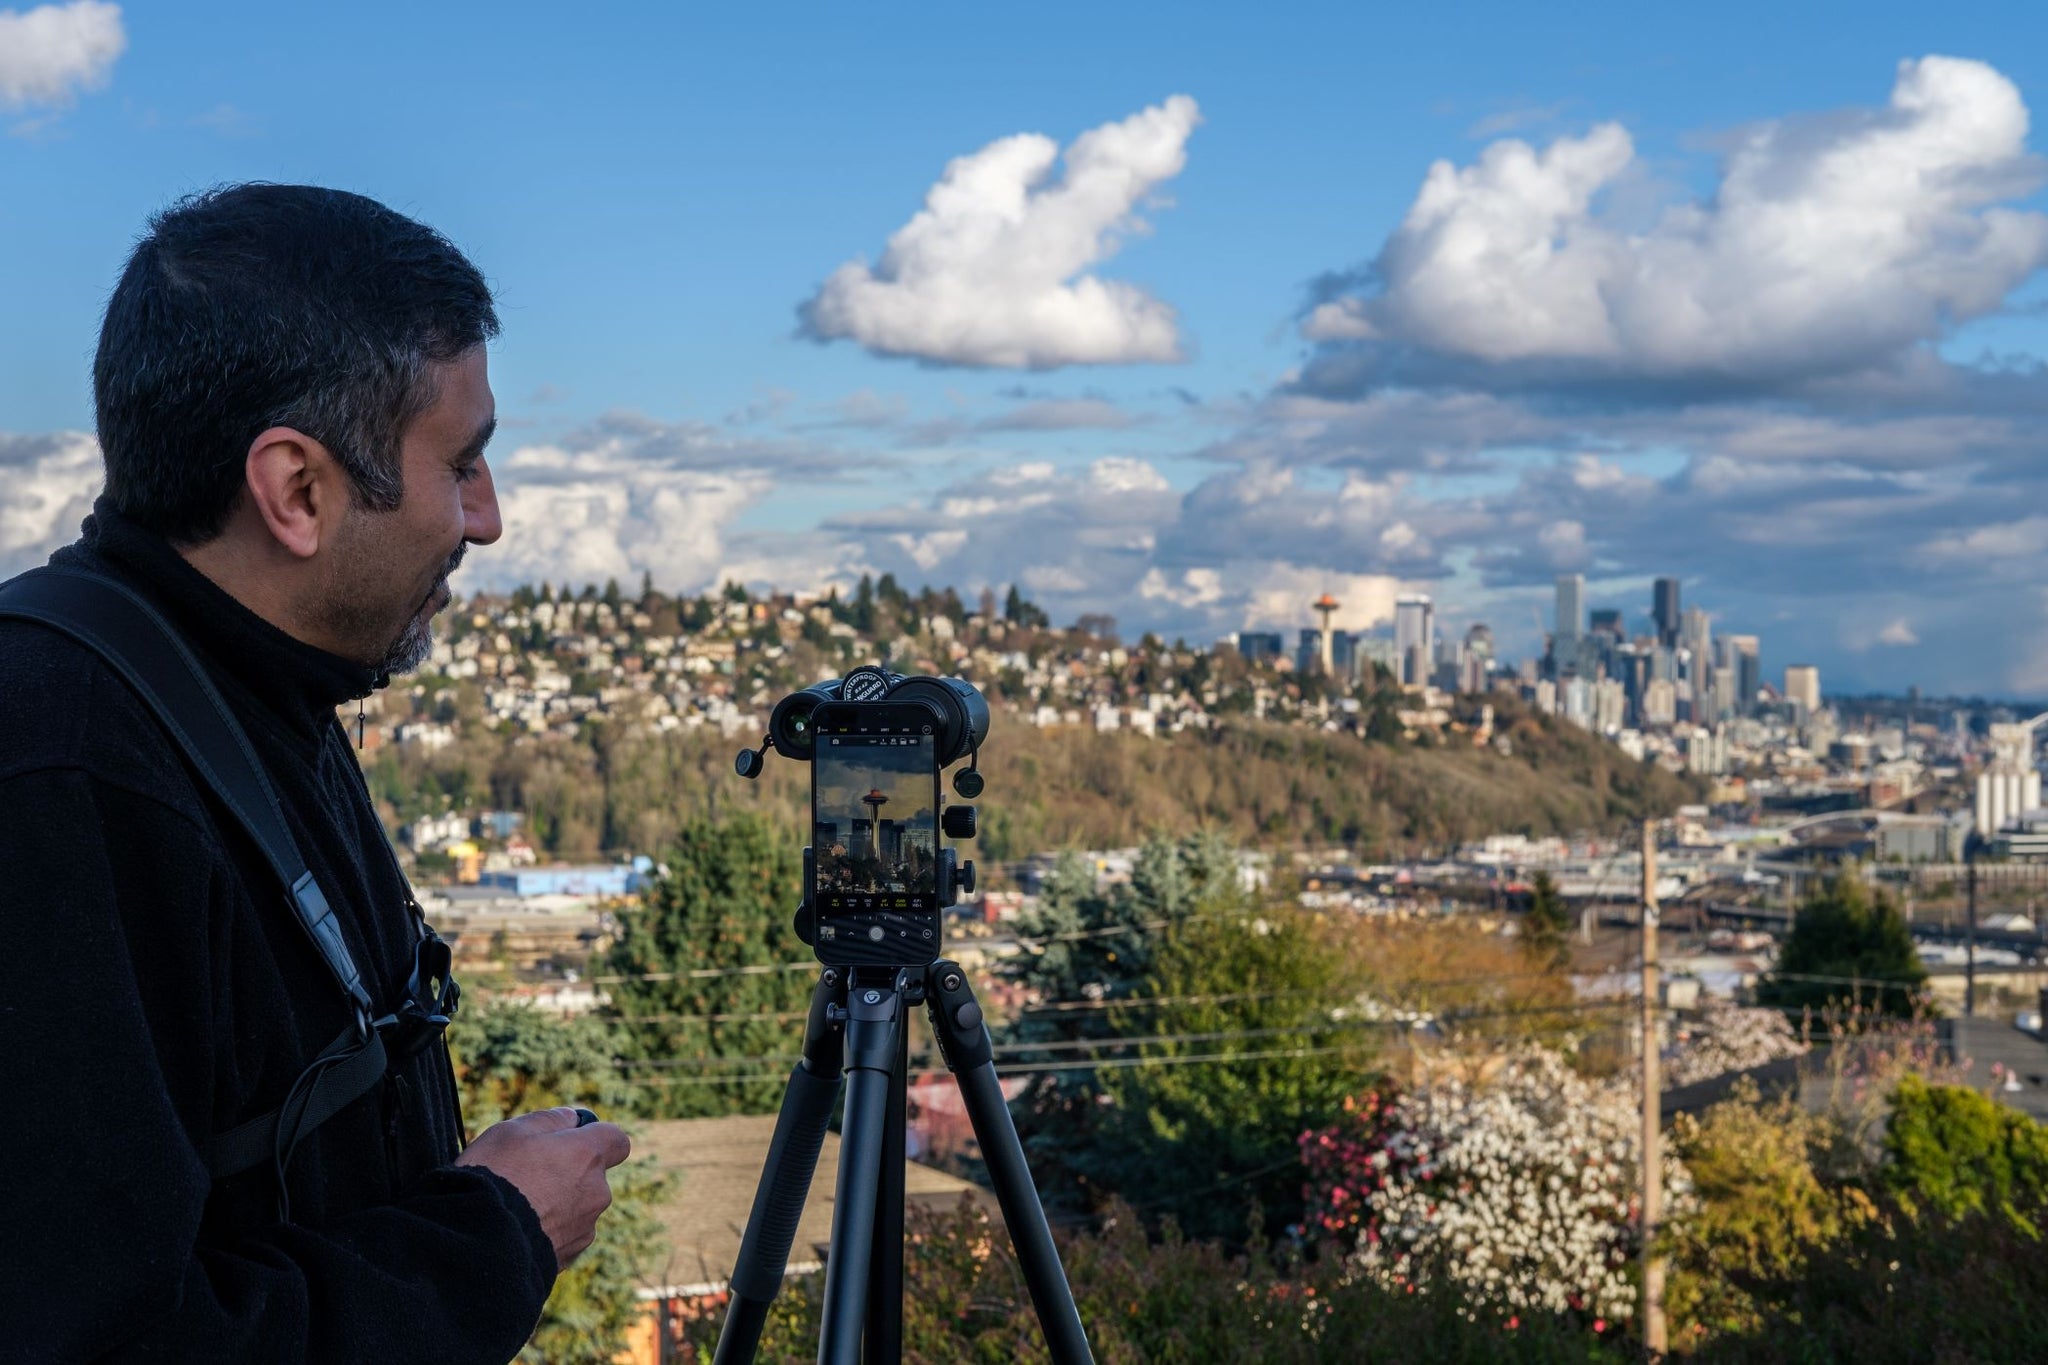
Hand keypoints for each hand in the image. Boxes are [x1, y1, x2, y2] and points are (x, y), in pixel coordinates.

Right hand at [455, 1107, 632, 1268]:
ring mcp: (584, 1228)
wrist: (476, 1245)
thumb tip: (570, 1120)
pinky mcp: (569, 1257)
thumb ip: (549, 1120)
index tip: (569, 1140)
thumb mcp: (512, 1131)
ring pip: (577, 1207)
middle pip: (592, 1176)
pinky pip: (563, 1236)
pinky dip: (547, 1231)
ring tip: (516, 1207)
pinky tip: (517, 1230)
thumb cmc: (493, 1179)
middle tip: (527, 1176)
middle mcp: (596, 1192)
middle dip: (568, 1173)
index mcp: (587, 1156)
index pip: (617, 1140)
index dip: (594, 1137)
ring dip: (557, 1204)